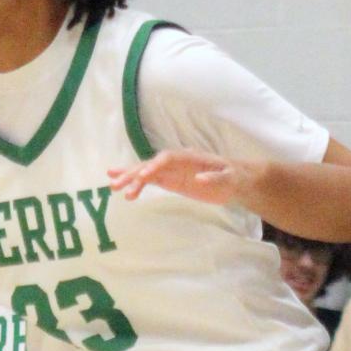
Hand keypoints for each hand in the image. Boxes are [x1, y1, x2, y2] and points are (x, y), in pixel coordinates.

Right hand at [109, 147, 260, 206]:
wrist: (236, 181)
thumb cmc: (234, 178)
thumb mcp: (230, 179)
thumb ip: (216, 179)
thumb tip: (199, 179)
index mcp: (190, 157)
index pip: (168, 158)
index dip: (155, 165)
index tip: (144, 176)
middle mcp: (177, 161)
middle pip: (151, 164)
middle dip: (135, 173)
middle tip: (118, 184)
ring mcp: (172, 171)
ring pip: (147, 172)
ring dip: (130, 178)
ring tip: (113, 187)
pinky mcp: (170, 180)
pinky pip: (150, 181)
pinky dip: (137, 185)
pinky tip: (125, 192)